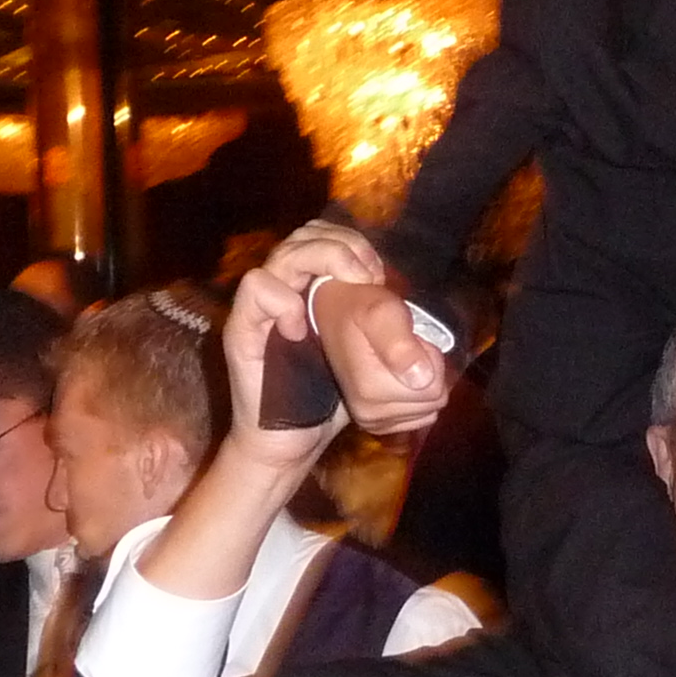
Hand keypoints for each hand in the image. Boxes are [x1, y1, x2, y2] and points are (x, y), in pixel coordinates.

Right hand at [221, 221, 438, 443]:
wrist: (291, 444)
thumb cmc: (328, 399)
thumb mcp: (372, 367)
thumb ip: (395, 348)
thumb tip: (433, 353)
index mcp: (316, 290)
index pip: (329, 233)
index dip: (355, 243)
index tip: (379, 275)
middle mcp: (287, 289)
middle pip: (308, 232)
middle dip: (345, 244)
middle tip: (368, 277)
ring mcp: (261, 308)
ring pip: (284, 251)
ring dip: (323, 258)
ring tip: (349, 286)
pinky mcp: (242, 330)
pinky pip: (256, 287)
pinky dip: (282, 298)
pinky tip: (301, 325)